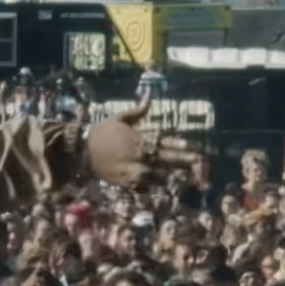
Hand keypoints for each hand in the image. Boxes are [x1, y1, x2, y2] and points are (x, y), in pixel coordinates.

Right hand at [84, 114, 199, 189]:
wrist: (81, 150)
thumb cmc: (101, 132)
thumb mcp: (119, 118)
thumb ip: (138, 111)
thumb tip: (150, 97)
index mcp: (141, 138)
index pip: (166, 142)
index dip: (181, 146)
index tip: (195, 149)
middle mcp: (140, 155)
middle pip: (168, 160)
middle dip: (186, 163)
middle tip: (202, 167)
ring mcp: (134, 170)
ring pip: (160, 176)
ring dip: (173, 176)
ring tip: (190, 179)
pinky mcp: (127, 182)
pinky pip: (146, 187)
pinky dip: (155, 187)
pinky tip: (166, 188)